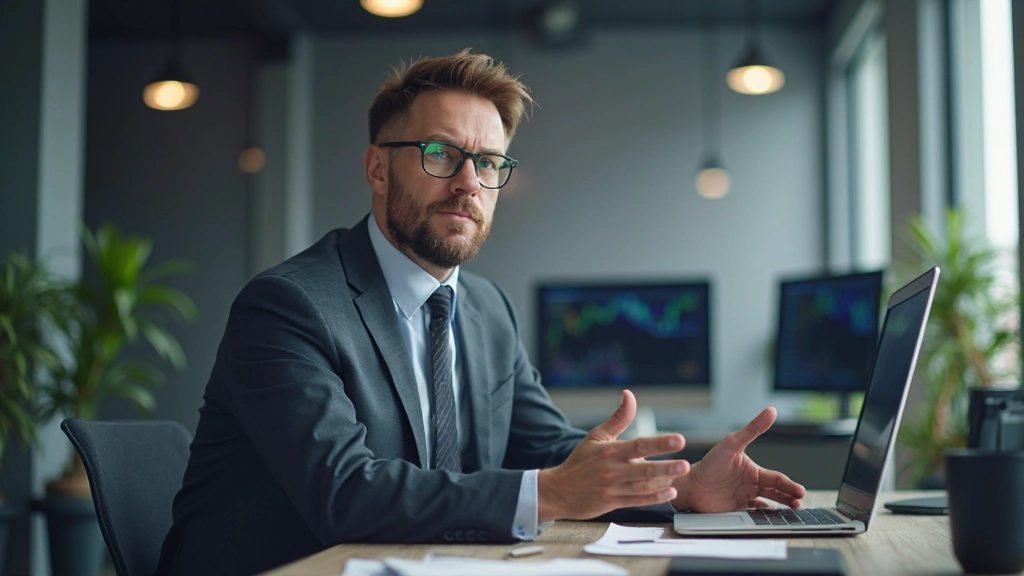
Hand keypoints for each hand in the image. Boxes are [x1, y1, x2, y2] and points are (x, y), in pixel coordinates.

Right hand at [537, 390, 689, 522]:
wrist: (558, 490)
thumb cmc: (580, 462)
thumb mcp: (596, 436)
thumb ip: (618, 418)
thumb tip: (629, 394)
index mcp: (610, 451)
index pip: (638, 445)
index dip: (659, 442)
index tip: (678, 440)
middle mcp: (612, 470)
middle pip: (644, 469)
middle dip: (666, 467)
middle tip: (685, 465)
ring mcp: (613, 488)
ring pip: (642, 486)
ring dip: (663, 482)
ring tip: (680, 477)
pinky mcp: (612, 503)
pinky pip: (637, 501)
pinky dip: (653, 498)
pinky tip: (668, 493)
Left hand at [672, 406, 804, 511]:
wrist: (690, 485)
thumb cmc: (710, 463)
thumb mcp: (732, 444)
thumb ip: (752, 429)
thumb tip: (771, 410)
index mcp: (753, 471)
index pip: (776, 479)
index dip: (789, 485)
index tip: (800, 491)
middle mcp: (750, 484)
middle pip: (776, 492)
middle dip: (790, 497)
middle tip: (800, 503)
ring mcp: (744, 497)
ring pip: (769, 503)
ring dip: (782, 507)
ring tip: (793, 512)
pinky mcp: (736, 510)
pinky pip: (755, 514)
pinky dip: (765, 516)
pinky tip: (773, 519)